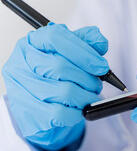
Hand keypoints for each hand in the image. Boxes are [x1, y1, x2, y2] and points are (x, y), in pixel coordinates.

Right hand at [2, 23, 108, 150]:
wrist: (41, 112)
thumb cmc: (56, 79)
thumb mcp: (71, 54)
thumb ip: (86, 43)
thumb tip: (100, 42)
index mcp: (31, 43)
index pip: (55, 36)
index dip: (84, 51)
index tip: (101, 65)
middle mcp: (21, 63)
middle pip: (60, 66)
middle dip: (88, 78)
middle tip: (97, 85)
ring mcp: (21, 89)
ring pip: (65, 91)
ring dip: (86, 97)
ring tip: (89, 97)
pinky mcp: (28, 113)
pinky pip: (61, 113)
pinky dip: (77, 113)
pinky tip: (78, 110)